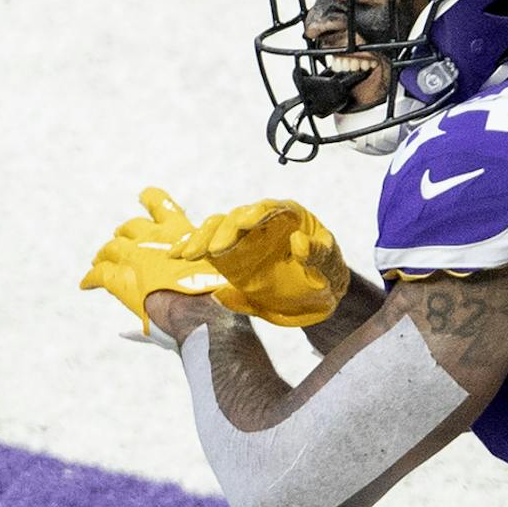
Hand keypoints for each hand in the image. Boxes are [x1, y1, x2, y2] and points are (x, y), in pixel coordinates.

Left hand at [80, 187, 230, 336]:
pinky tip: (86, 284)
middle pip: (130, 227)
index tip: (143, 195)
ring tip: (99, 259)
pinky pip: (98, 275)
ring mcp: (133, 255)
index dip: (150, 199)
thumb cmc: (216, 292)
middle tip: (121, 242)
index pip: (160, 204)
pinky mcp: (118, 278)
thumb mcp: (216, 267)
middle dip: (125, 233)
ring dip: (104, 253)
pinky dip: (91, 278)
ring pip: (111, 247)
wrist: (199, 309)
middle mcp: (153, 236)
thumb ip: (203, 264)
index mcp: (179, 229)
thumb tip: (202, 277)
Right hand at [176, 198, 349, 326]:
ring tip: (185, 254)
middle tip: (212, 250)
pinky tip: (176, 255)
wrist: (317, 297)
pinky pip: (208, 248)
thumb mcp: (332, 267)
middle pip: (236, 218)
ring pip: (217, 230)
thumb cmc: (328, 275)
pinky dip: (193, 249)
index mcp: (289, 216)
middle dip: (222, 232)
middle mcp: (262, 222)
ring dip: (201, 240)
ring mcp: (243, 239)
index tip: (243, 224)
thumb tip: (299, 242)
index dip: (255, 213)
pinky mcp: (231, 257)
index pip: (269, 209)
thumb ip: (318, 255)